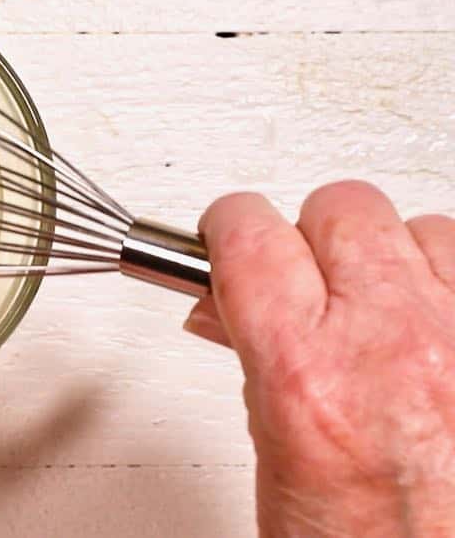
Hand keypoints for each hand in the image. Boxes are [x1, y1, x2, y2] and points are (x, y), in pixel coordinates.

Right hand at [184, 182, 454, 536]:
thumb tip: (228, 304)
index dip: (229, 231)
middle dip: (309, 239)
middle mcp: (394, 343)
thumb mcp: (274, 452)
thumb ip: (252, 359)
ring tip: (378, 311)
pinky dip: (446, 283)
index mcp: (308, 375)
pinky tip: (430, 322)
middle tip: (302, 280)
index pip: (249, 235)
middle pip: (338, 208)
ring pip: (416, 225)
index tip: (228, 241)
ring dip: (389, 259)